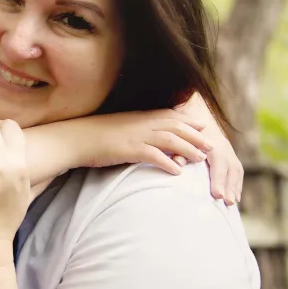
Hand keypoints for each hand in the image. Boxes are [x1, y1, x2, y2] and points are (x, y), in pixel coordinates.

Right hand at [85, 110, 211, 174]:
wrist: (76, 138)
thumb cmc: (95, 135)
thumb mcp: (119, 127)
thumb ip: (135, 129)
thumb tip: (146, 136)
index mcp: (140, 117)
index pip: (170, 116)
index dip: (188, 122)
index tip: (202, 127)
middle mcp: (142, 124)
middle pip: (176, 127)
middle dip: (196, 136)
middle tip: (211, 146)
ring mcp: (137, 136)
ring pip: (171, 140)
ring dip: (189, 150)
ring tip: (202, 160)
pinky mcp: (130, 150)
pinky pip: (154, 156)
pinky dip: (168, 163)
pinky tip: (178, 172)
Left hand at [174, 95, 242, 203]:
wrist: (194, 112)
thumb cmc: (182, 129)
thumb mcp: (178, 138)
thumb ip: (179, 150)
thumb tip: (178, 163)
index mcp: (211, 142)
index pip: (218, 162)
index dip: (218, 179)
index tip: (216, 195)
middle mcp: (223, 145)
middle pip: (230, 168)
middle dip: (229, 186)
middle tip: (226, 202)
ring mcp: (229, 150)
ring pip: (236, 170)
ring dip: (235, 187)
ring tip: (231, 203)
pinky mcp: (230, 154)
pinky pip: (237, 171)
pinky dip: (237, 184)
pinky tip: (235, 197)